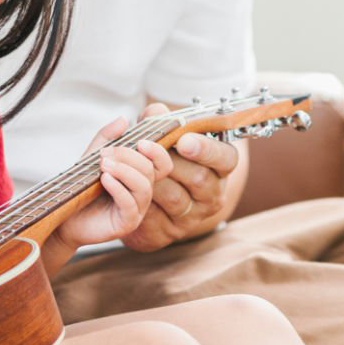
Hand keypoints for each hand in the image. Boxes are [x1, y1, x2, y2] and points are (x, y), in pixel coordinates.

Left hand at [55, 115, 172, 248]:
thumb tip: (123, 120)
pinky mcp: (127, 223)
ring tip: (103, 165)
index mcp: (139, 174)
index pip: (161, 162)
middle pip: (151, 169)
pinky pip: (131, 204)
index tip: (140, 141)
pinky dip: (119, 188)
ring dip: (124, 170)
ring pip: (144, 185)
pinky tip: (105, 180)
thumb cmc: (82, 188)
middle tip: (105, 154)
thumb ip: (106, 138)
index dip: (158, 150)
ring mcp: (137, 208)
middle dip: (129, 157)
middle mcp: (142, 191)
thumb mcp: (92, 157)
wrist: (65, 217)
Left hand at [121, 103, 241, 252]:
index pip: (226, 158)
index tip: (184, 140)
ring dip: (147, 178)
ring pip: (175, 198)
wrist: (135, 203)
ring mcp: (192, 218)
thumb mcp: (155, 140)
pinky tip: (117, 184)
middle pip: (199, 178)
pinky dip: (133, 198)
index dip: (207, 150)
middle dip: (168, 161)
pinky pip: (154, 217)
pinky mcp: (168, 234)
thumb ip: (155, 123)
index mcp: (217, 168)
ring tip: (125, 162)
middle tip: (142, 146)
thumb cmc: (154, 164)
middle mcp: (211, 196)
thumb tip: (155, 111)